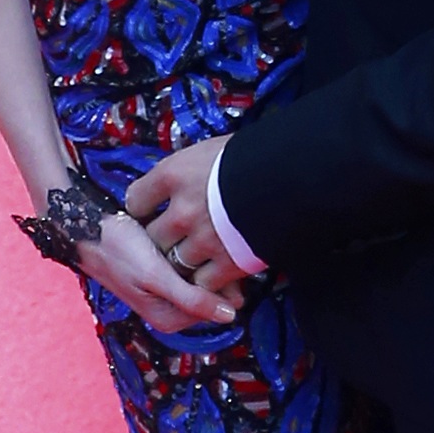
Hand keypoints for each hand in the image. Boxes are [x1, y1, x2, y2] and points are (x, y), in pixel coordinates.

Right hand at [71, 199, 240, 330]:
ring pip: (204, 277)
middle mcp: (170, 308)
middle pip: (212, 293)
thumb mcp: (154, 276)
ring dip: (211, 259)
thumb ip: (191, 298)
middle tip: (225, 239)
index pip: (218, 307)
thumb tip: (230, 316)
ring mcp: (167, 289)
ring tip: (213, 232)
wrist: (86, 227)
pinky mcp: (163, 272)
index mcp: (170, 318)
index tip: (233, 254)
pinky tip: (196, 234)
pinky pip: (191, 265)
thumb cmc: (117, 250)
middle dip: (221, 269)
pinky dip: (197, 252)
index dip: (229, 283)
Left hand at [129, 136, 249, 299]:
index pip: (137, 199)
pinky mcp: (227, 263)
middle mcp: (182, 210)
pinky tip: (217, 271)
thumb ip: (192, 170)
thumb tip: (185, 179)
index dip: (143, 207)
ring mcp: (203, 240)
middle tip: (173, 237)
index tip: (151, 210)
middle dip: (161, 239)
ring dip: (184, 261)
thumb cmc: (258, 154)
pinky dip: (207, 280)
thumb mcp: (215, 149)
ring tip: (198, 254)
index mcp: (174, 175)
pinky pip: (202, 283)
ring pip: (175, 262)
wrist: (296, 175)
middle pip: (153, 236)